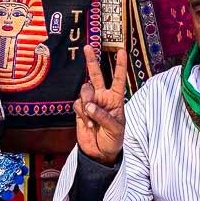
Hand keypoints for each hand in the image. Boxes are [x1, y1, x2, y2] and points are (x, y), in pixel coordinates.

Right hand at [74, 47, 126, 165]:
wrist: (100, 153)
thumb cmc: (113, 140)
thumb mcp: (115, 129)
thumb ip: (103, 116)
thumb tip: (89, 105)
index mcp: (116, 99)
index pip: (118, 79)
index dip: (120, 65)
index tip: (122, 50)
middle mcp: (102, 97)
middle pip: (96, 75)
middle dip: (91, 61)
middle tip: (88, 47)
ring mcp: (90, 103)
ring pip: (84, 90)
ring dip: (87, 101)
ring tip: (91, 117)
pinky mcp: (80, 111)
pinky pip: (77, 104)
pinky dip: (82, 113)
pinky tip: (88, 124)